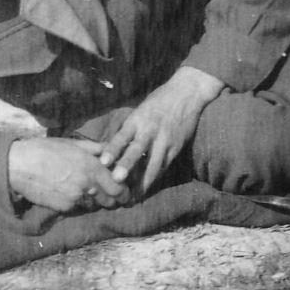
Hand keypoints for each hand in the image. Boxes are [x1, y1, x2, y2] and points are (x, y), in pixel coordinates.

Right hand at [8, 137, 130, 211]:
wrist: (20, 166)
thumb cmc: (46, 150)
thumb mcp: (73, 144)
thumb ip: (95, 149)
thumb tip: (111, 151)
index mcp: (92, 167)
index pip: (119, 187)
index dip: (125, 191)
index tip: (124, 190)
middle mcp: (88, 185)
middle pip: (111, 200)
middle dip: (114, 199)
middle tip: (112, 195)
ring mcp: (76, 198)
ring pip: (96, 206)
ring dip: (97, 201)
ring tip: (90, 193)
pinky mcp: (65, 208)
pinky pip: (79, 208)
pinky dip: (80, 203)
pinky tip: (73, 194)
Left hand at [99, 66, 224, 196]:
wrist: (187, 93)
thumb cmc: (158, 102)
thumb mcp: (140, 111)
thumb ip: (129, 129)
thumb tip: (110, 149)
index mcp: (137, 119)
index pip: (122, 136)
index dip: (112, 149)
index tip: (103, 162)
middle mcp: (150, 130)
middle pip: (137, 150)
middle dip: (127, 166)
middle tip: (117, 180)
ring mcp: (165, 140)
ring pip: (153, 163)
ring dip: (143, 181)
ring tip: (134, 196)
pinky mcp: (176, 147)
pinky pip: (164, 166)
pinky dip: (155, 178)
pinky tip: (147, 189)